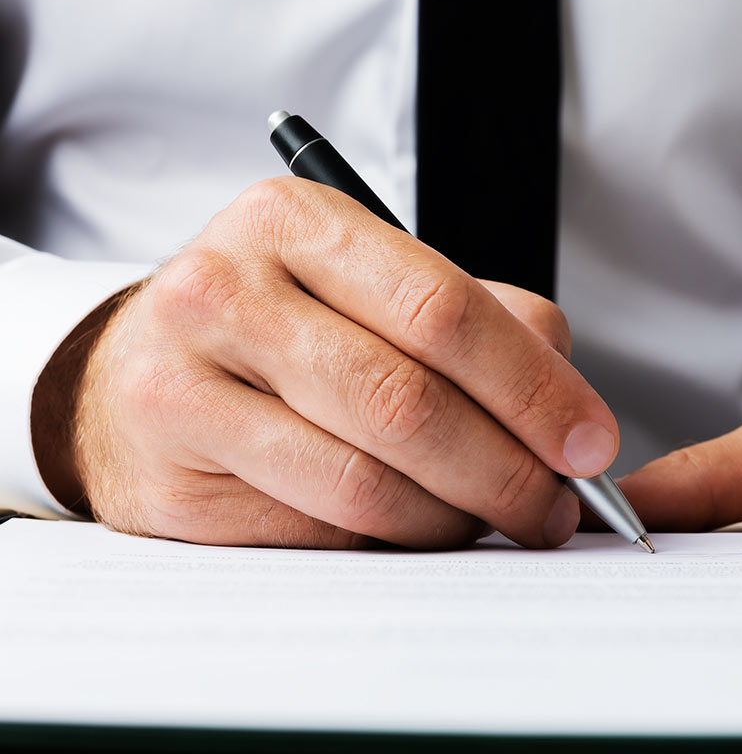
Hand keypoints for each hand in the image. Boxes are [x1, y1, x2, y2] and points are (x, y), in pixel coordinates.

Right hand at [34, 177, 618, 548]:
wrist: (133, 375)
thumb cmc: (279, 328)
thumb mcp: (370, 288)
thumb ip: (479, 322)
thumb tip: (567, 408)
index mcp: (294, 222)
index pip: (442, 309)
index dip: (532, 387)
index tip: (588, 444)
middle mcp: (225, 291)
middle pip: (406, 401)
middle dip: (506, 470)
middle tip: (551, 508)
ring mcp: (182, 385)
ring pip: (364, 481)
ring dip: (453, 517)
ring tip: (489, 519)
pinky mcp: (169, 479)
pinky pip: (317, 529)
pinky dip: (388, 539)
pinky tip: (413, 527)